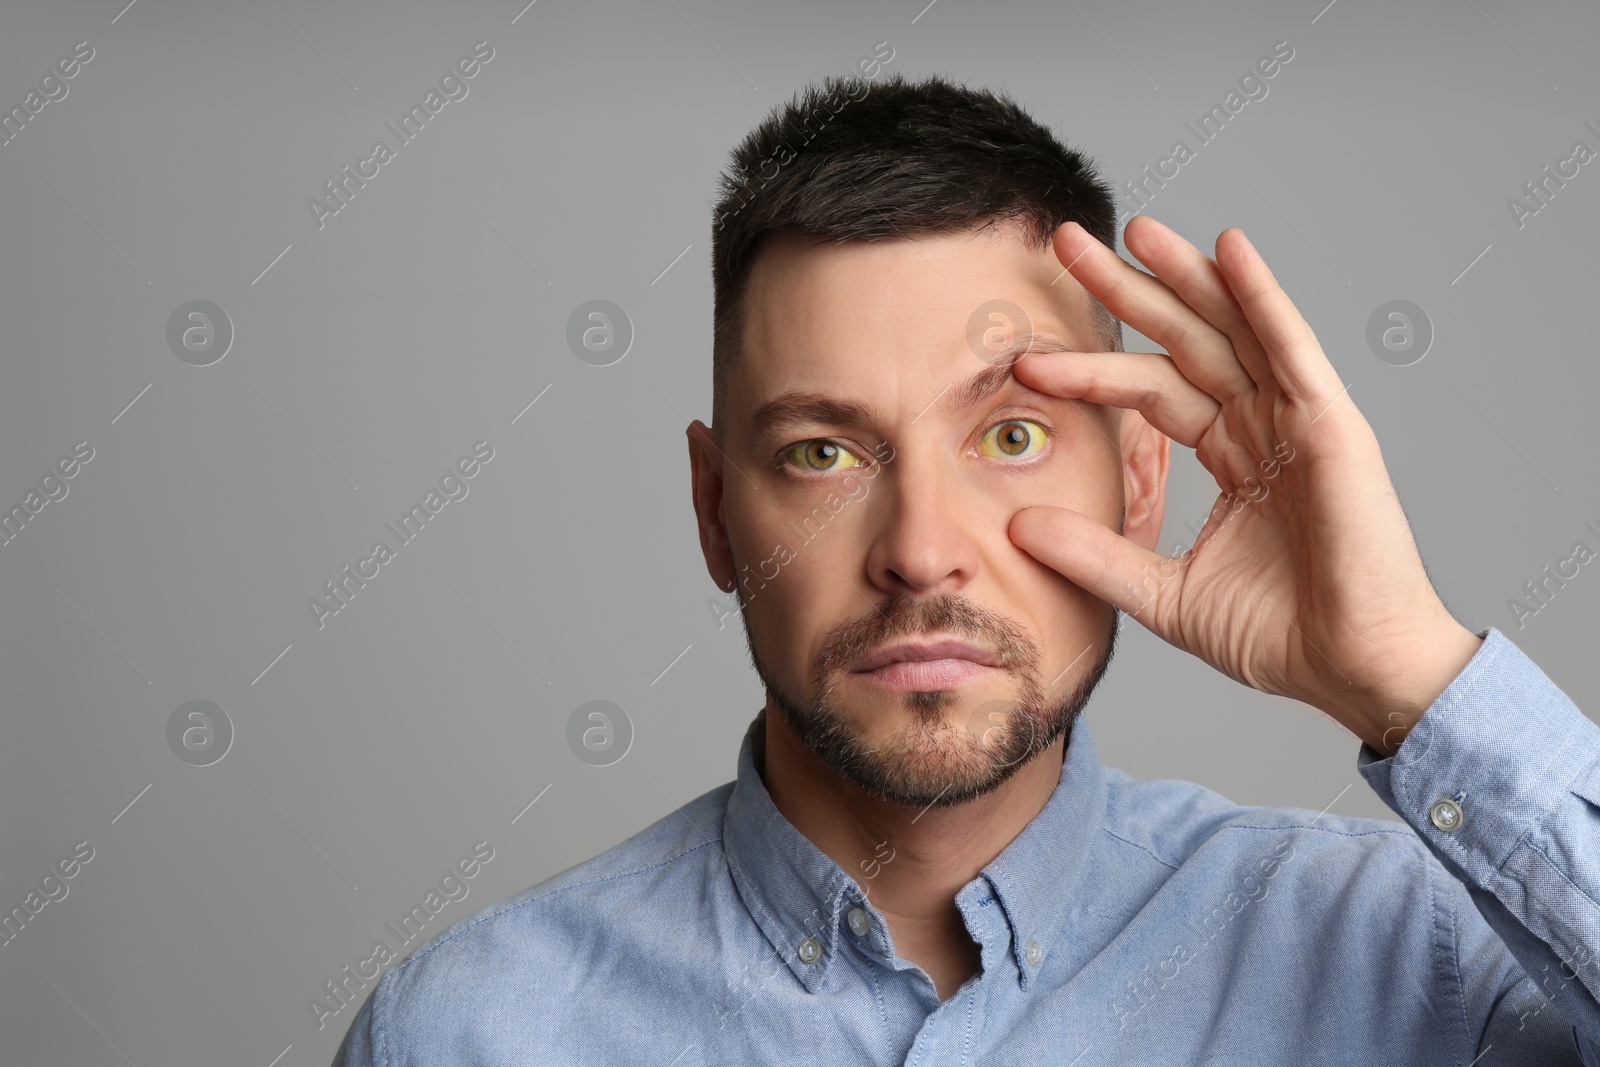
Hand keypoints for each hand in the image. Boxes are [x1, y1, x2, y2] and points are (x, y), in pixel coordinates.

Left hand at [1007, 216, 1481, 755]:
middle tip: (1067, 243)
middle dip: (1127, 291)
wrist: (1352, 672)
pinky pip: (1290, 349)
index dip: (1091, 370)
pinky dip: (1260, 296)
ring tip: (1133, 229)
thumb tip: (1016, 524)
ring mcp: (1300, 420)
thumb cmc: (1280, 635)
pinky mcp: (1331, 426)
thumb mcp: (1162, 593)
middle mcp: (1264, 425)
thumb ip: (1095, 555)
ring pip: (1232, 328)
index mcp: (1232, 454)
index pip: (1150, 392)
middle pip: (1185, 340)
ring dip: (1185, 274)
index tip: (1025, 361)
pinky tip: (1227, 248)